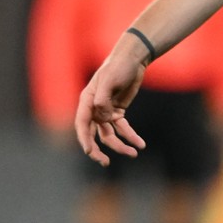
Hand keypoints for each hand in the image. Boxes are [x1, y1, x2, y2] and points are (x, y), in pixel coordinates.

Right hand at [76, 40, 149, 165]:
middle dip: (98, 150)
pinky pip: (123, 129)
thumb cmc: (118, 66)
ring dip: (120, 146)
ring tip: (134, 154)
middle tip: (105, 163)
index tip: (89, 153)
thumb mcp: (109, 80)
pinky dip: (131, 137)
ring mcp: (106, 112)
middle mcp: (94, 109)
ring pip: (109, 135)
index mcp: (87, 101)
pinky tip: (140, 144)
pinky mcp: (118, 113)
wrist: (134, 59)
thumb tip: (103, 118)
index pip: (82, 124)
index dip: (84, 140)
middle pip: (92, 135)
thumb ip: (103, 99)